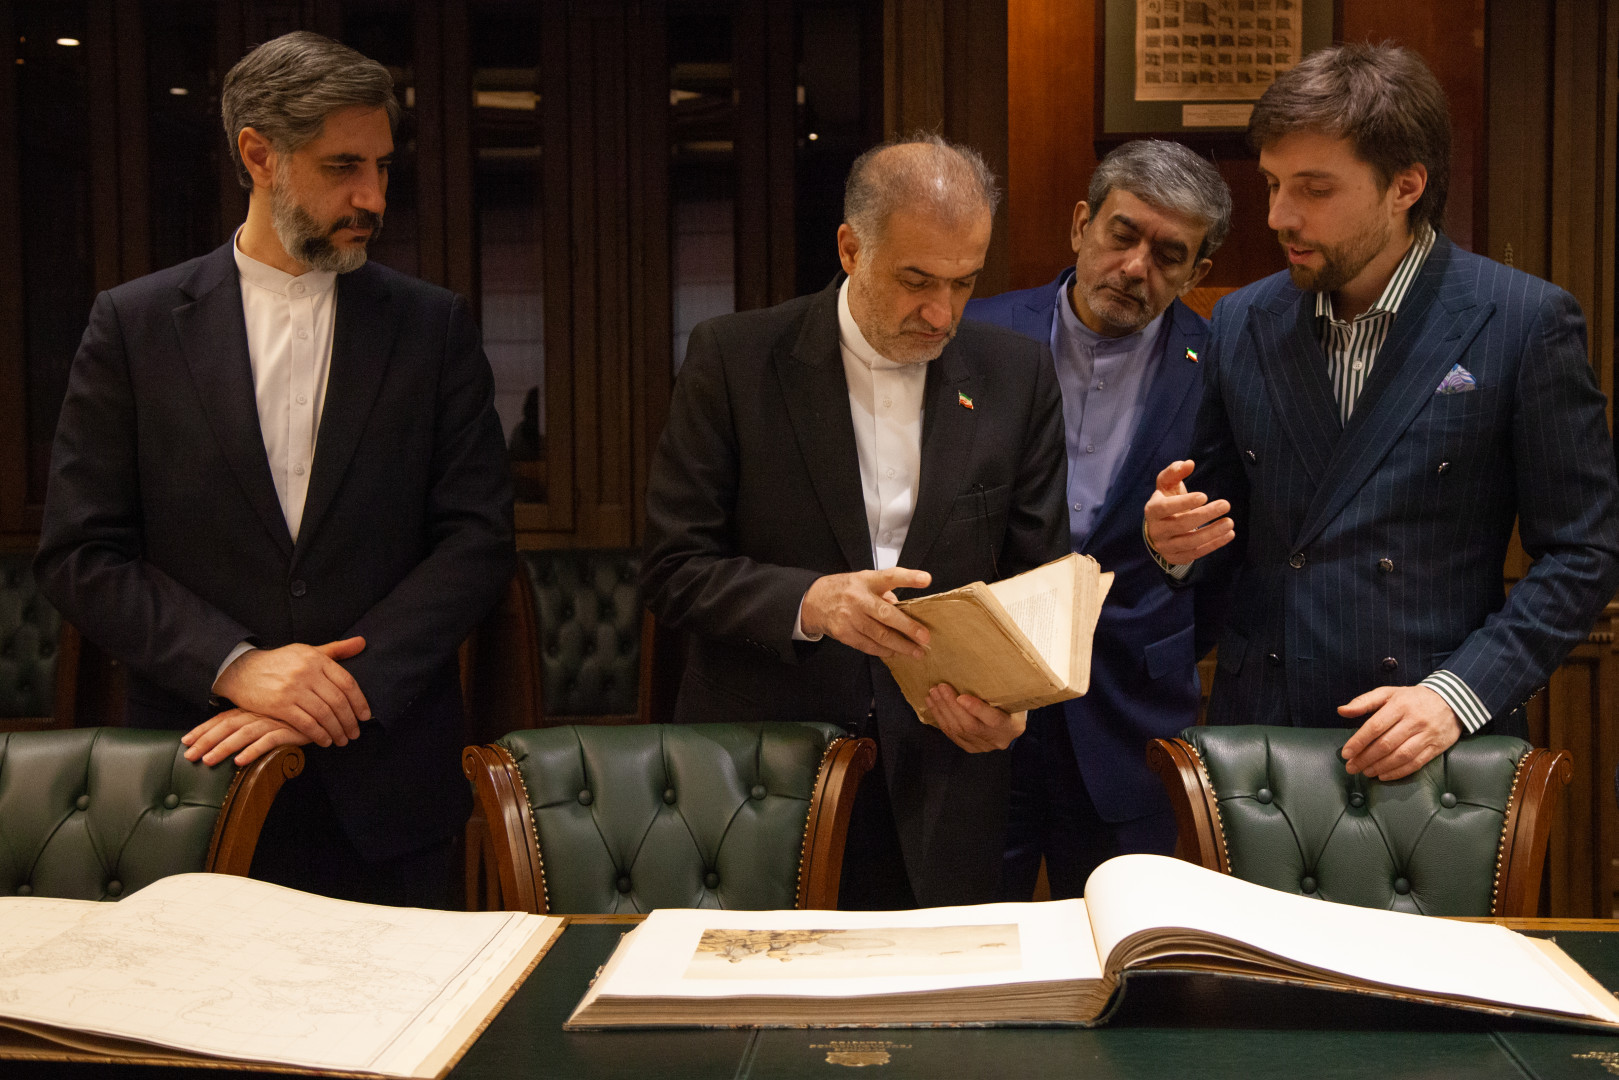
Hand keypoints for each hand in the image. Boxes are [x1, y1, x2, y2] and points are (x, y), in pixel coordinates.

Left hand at [182, 709, 316, 766]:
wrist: (330, 704)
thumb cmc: (299, 709)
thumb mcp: (274, 713)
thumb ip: (256, 720)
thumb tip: (234, 734)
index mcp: (253, 707)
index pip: (223, 718)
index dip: (204, 729)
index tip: (186, 741)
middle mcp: (260, 712)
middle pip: (227, 726)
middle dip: (206, 741)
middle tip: (189, 757)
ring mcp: (275, 719)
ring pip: (243, 733)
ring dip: (224, 747)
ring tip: (208, 761)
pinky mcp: (291, 729)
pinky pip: (269, 741)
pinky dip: (253, 751)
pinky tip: (240, 761)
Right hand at [212, 637, 369, 747]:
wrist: (241, 670)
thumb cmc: (280, 662)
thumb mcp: (308, 650)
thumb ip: (336, 649)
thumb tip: (362, 642)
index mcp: (316, 658)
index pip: (347, 682)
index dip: (360, 702)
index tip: (365, 716)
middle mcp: (306, 672)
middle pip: (338, 701)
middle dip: (350, 721)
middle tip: (355, 733)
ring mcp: (292, 688)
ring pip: (324, 714)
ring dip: (337, 730)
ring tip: (342, 740)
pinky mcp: (279, 704)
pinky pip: (306, 723)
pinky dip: (319, 735)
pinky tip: (324, 741)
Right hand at [801, 568, 932, 657]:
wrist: (814, 601)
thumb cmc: (845, 589)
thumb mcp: (864, 581)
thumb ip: (885, 592)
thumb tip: (904, 609)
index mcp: (867, 580)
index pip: (890, 576)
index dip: (909, 578)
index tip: (926, 579)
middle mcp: (858, 598)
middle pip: (886, 614)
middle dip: (908, 627)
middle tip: (925, 637)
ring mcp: (850, 617)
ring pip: (879, 635)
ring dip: (900, 646)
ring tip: (916, 652)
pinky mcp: (844, 633)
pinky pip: (868, 645)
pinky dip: (884, 651)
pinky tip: (894, 653)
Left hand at [926, 684, 1024, 752]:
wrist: (1010, 722)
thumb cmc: (1010, 702)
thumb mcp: (1011, 695)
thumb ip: (999, 689)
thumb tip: (979, 668)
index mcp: (1012, 726)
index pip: (994, 720)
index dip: (977, 709)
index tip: (961, 697)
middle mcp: (997, 740)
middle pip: (970, 725)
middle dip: (952, 705)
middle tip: (941, 687)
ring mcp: (982, 746)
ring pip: (958, 730)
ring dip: (942, 710)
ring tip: (933, 693)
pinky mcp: (969, 747)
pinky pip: (951, 733)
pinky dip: (940, 717)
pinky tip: (932, 704)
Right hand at [1144, 460, 1234, 563]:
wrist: (1158, 530)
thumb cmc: (1166, 502)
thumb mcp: (1167, 485)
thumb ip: (1175, 472)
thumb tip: (1188, 463)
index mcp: (1152, 510)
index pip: (1165, 508)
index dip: (1184, 503)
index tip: (1204, 496)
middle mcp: (1156, 530)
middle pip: (1181, 525)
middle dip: (1205, 515)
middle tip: (1226, 504)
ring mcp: (1166, 547)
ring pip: (1190, 542)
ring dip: (1212, 532)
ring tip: (1230, 522)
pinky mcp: (1176, 558)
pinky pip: (1197, 553)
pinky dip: (1214, 544)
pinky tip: (1229, 534)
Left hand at [1338, 685, 1462, 780]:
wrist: (1451, 701)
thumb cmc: (1412, 699)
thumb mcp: (1388, 693)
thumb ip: (1364, 702)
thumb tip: (1342, 710)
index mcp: (1399, 705)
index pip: (1375, 726)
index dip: (1359, 741)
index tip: (1346, 753)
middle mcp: (1414, 721)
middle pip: (1386, 744)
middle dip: (1366, 758)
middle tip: (1351, 767)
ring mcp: (1427, 735)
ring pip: (1401, 756)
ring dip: (1380, 767)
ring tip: (1365, 772)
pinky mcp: (1436, 747)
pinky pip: (1416, 763)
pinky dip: (1398, 772)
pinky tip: (1384, 775)